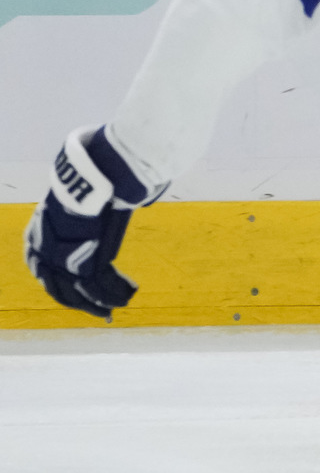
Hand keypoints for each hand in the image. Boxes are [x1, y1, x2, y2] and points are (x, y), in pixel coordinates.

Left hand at [23, 127, 163, 318]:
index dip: (59, 283)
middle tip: (101, 311)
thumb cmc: (97, 162)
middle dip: (79, 302)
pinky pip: (99, 283)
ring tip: (114, 308)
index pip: (41, 266)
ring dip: (98, 301)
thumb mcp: (86, 182)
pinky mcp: (84, 258)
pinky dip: (114, 291)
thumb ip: (95, 198)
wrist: (102, 165)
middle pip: (56, 284)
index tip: (78, 292)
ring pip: (76, 289)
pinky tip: (129, 294)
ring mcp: (62, 253)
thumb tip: (119, 197)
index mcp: (38, 229)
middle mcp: (44, 245)